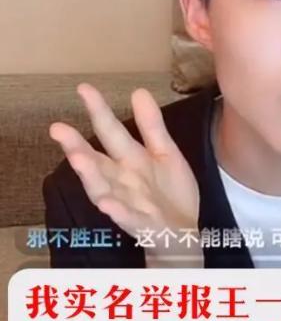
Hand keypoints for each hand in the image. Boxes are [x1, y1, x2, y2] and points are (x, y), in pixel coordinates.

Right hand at [49, 83, 200, 257]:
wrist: (183, 232)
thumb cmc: (169, 192)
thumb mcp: (165, 152)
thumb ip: (152, 125)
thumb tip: (138, 91)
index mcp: (129, 159)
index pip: (110, 132)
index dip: (98, 110)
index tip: (83, 88)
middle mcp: (122, 180)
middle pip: (96, 162)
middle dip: (76, 147)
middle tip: (58, 129)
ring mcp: (129, 203)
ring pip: (104, 189)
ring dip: (91, 176)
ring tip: (78, 159)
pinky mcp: (142, 224)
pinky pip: (127, 218)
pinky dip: (117, 211)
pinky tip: (108, 204)